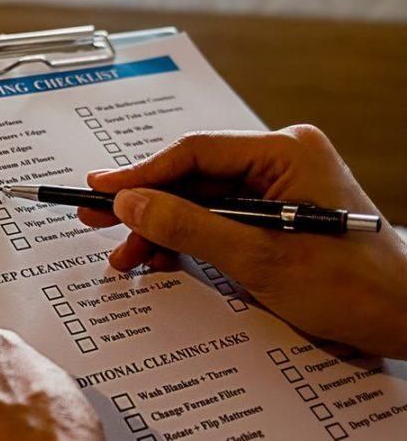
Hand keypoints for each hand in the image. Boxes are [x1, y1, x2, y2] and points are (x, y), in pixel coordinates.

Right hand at [78, 125, 406, 357]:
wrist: (405, 321)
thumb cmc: (353, 287)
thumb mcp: (259, 259)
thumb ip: (188, 227)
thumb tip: (128, 201)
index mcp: (285, 151)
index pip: (195, 152)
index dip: (141, 174)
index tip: (100, 191)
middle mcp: (281, 160)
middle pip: (193, 177)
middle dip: (147, 206)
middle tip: (97, 221)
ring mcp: (279, 186)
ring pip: (200, 201)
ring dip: (163, 229)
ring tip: (127, 256)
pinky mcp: (276, 214)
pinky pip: (219, 219)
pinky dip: (189, 240)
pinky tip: (160, 259)